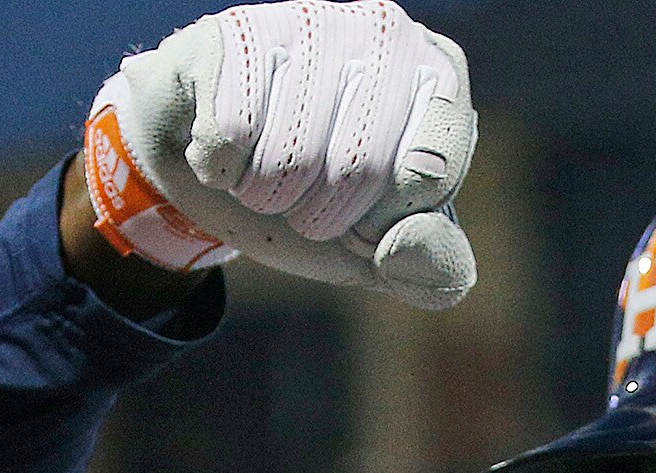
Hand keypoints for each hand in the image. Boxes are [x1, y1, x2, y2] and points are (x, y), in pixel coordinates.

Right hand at [84, 1, 477, 309]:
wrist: (212, 173)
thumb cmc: (312, 200)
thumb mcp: (379, 247)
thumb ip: (430, 266)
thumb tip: (411, 247)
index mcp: (442, 78)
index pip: (431, 173)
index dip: (382, 221)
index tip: (360, 214)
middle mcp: (388, 34)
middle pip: (360, 167)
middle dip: (319, 214)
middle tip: (302, 193)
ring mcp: (314, 23)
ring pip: (292, 154)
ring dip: (265, 194)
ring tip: (261, 168)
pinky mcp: (240, 33)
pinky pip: (232, 133)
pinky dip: (219, 168)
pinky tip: (226, 147)